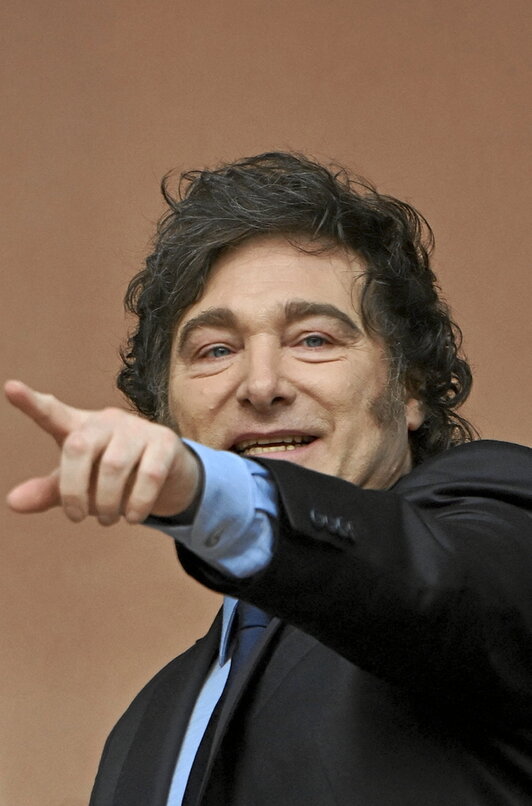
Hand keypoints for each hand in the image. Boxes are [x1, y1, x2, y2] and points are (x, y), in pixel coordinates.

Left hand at [5, 380, 200, 525]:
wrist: (167, 475)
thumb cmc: (112, 476)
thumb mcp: (79, 483)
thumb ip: (49, 491)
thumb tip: (12, 502)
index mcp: (80, 428)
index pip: (52, 413)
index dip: (31, 403)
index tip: (11, 388)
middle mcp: (107, 421)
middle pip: (78, 447)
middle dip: (73, 491)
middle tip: (76, 518)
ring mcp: (138, 429)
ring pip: (113, 465)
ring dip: (107, 503)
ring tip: (109, 520)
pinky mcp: (165, 442)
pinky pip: (149, 475)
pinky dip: (137, 503)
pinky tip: (132, 517)